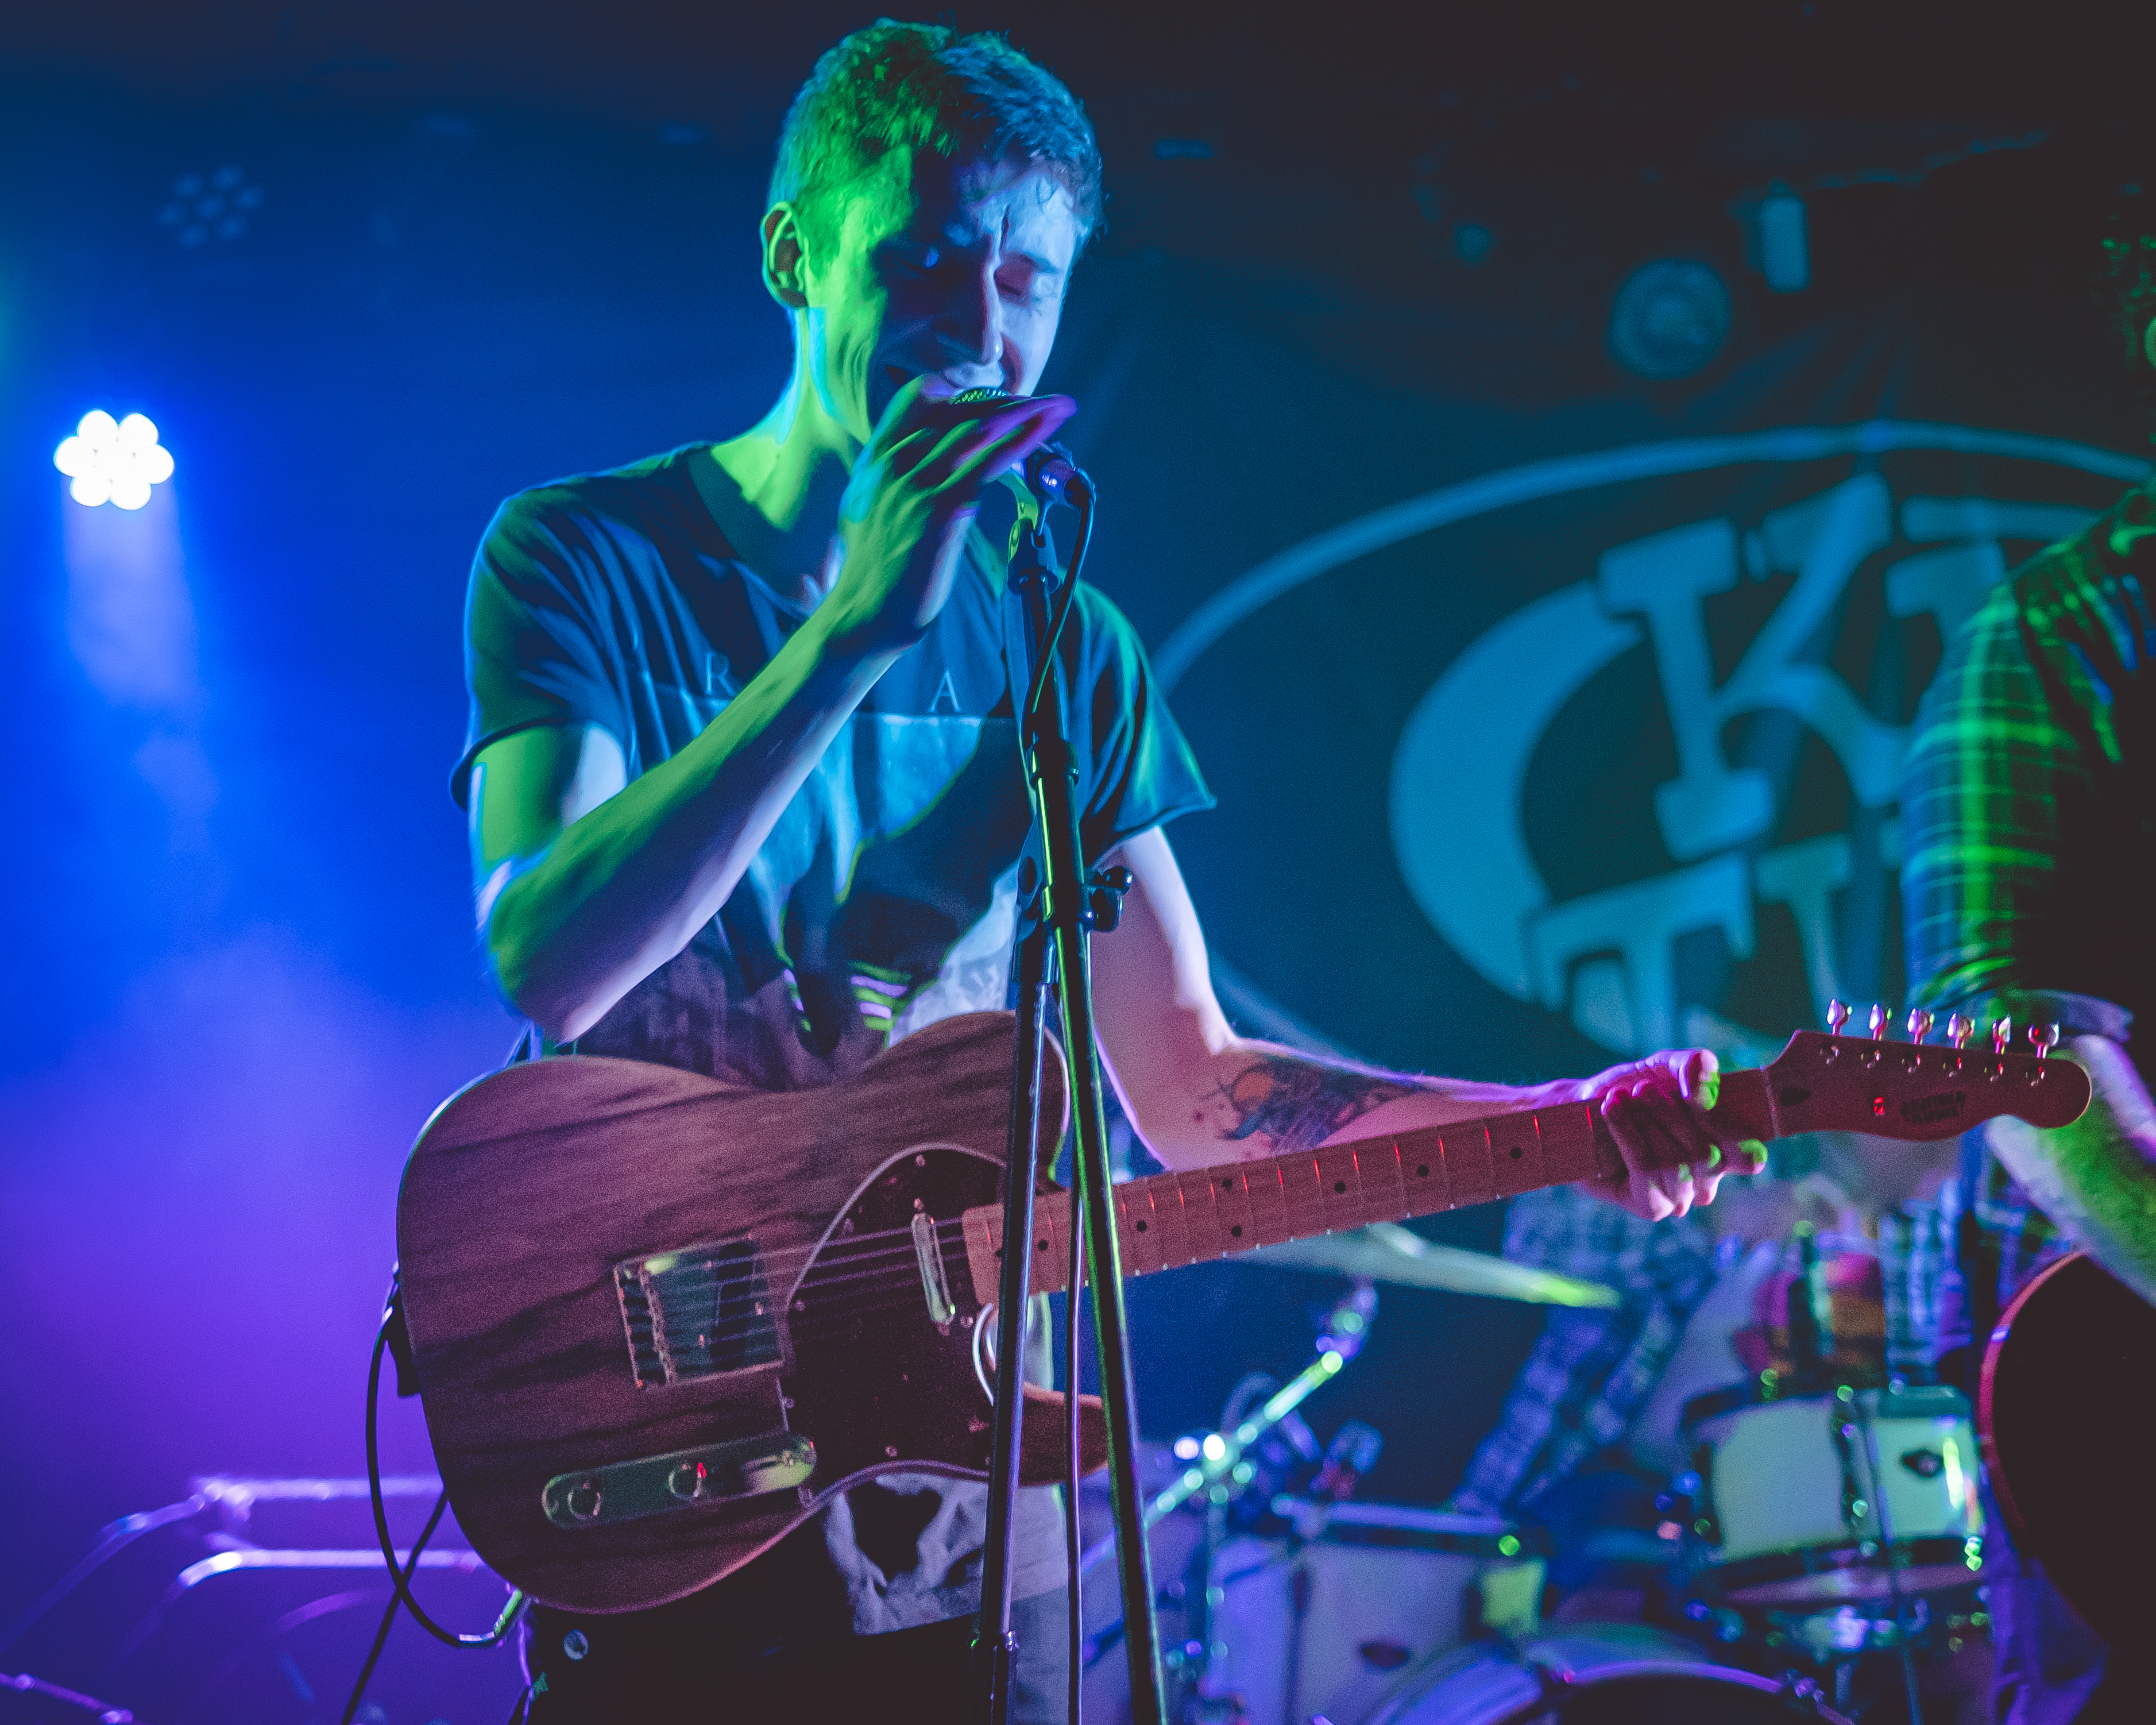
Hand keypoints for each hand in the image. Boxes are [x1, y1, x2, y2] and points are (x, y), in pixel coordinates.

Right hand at [820, 378, 1074, 656]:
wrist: (864, 613)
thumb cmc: (875, 572)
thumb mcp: (870, 511)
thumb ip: (893, 480)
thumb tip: (923, 469)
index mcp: (877, 458)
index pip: (919, 396)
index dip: (961, 392)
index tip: (995, 402)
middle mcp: (894, 461)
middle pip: (959, 410)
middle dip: (1007, 401)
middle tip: (1044, 403)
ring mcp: (916, 483)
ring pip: (979, 429)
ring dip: (1025, 413)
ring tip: (1060, 407)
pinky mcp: (941, 508)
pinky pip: (990, 463)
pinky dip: (1024, 442)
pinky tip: (1047, 431)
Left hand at [1575, 1048, 1766, 1220]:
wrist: (1582, 1108)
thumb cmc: (1632, 1089)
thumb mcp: (1666, 1066)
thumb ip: (1694, 1065)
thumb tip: (1706, 1086)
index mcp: (1725, 1148)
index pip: (1750, 1157)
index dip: (1732, 1133)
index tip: (1697, 1099)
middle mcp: (1708, 1178)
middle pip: (1707, 1155)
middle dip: (1670, 1115)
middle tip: (1642, 1089)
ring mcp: (1682, 1196)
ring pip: (1676, 1165)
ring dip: (1644, 1123)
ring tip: (1619, 1099)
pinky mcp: (1651, 1207)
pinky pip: (1647, 1173)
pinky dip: (1628, 1136)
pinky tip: (1612, 1113)